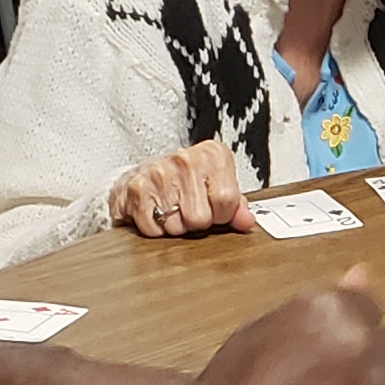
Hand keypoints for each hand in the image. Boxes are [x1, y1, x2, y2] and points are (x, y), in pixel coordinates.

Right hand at [110, 141, 249, 237]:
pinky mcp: (137, 189)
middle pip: (201, 218)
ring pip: (177, 226)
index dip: (221, 214)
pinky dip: (154, 229)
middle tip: (189, 210)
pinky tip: (156, 213)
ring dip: (175, 226)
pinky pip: (153, 229)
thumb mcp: (216, 186)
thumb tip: (247, 221)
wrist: (142, 175)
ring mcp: (159, 173)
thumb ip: (235, 205)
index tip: (213, 208)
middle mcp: (185, 160)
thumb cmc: (184, 182)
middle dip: (196, 222)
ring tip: (172, 210)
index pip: (227, 201)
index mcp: (212, 155)